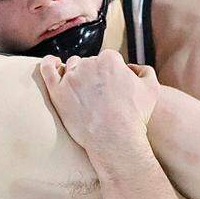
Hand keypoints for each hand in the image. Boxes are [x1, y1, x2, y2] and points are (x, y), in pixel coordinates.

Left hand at [38, 49, 158, 154]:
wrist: (115, 139)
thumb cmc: (134, 117)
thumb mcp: (151, 89)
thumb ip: (145, 71)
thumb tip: (132, 67)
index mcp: (110, 59)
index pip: (107, 59)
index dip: (110, 74)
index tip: (110, 87)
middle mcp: (89, 64)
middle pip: (89, 63)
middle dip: (93, 75)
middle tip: (98, 95)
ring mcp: (71, 77)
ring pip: (72, 67)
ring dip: (76, 74)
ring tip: (82, 92)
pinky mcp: (58, 91)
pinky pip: (48, 69)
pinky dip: (49, 63)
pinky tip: (53, 64)